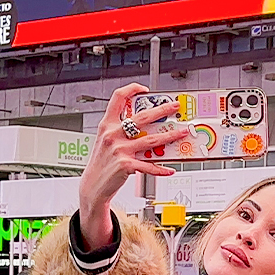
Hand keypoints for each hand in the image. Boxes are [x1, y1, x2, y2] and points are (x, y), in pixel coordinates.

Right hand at [77, 84, 192, 247]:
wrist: (92, 186)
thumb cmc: (101, 162)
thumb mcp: (105, 141)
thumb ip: (121, 129)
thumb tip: (145, 124)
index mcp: (107, 125)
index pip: (118, 98)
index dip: (132, 89)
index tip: (145, 89)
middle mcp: (112, 135)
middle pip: (142, 117)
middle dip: (162, 109)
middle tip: (175, 106)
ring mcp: (119, 150)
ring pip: (151, 140)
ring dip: (170, 136)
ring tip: (181, 133)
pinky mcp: (126, 165)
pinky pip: (149, 166)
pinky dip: (161, 168)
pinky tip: (169, 169)